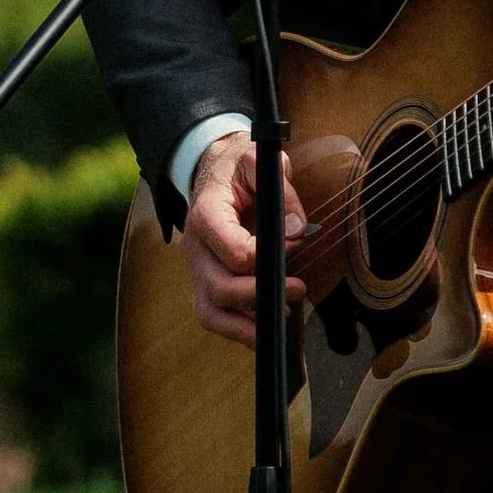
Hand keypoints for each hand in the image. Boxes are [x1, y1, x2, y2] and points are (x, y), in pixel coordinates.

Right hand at [180, 130, 307, 347]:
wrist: (216, 172)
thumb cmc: (240, 167)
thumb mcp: (260, 162)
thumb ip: (281, 191)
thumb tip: (297, 230)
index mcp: (206, 214)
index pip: (232, 250)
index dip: (266, 256)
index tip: (294, 246)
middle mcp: (194, 247)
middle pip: (219, 286)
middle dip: (260, 295)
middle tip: (298, 290)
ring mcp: (197, 269)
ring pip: (210, 311)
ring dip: (246, 325)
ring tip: (283, 320)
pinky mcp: (204, 283)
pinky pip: (214, 316)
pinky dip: (238, 330)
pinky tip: (266, 329)